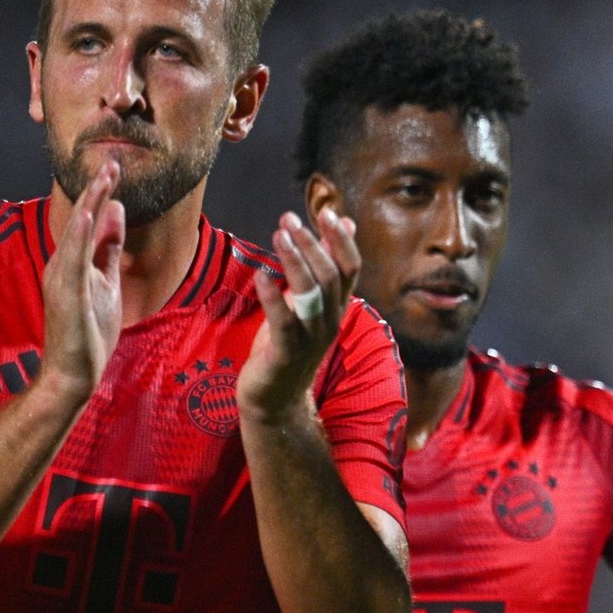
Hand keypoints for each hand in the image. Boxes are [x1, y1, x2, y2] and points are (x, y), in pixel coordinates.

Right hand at [37, 160, 124, 404]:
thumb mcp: (107, 280)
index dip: (100, 193)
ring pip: (76, 234)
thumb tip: (116, 211)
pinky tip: (87, 216)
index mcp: (73, 261)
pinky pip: (74, 260)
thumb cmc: (89, 328)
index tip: (114, 168)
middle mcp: (62, 265)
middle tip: (112, 163)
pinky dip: (80, 236)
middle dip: (96, 191)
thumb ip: (110, 248)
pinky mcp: (69, 294)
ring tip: (102, 179)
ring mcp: (63, 279)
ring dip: (89, 205)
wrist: (75, 371)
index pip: (88, 220)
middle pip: (80, 221)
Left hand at [239, 208, 359, 420]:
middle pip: (330, 275)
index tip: (327, 212)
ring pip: (311, 293)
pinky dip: (272, 297)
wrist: (276, 399)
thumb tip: (347, 225)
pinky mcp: (286, 353)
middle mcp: (330, 320)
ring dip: (296, 261)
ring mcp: (310, 338)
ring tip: (279, 235)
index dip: (341, 240)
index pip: (350, 267)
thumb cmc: (287, 346)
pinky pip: (283, 321)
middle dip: (311, 243)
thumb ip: (323, 268)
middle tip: (289, 220)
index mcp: (337, 307)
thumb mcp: (308, 304)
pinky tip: (261, 274)